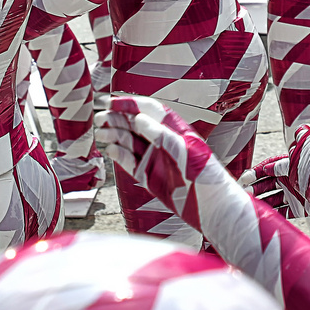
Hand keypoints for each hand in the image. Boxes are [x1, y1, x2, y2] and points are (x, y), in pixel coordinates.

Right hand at [94, 96, 228, 230]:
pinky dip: (117, 153)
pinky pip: (128, 160)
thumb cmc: (204, 174)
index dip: (129, 104)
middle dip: (117, 119)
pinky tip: (109, 148)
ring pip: (128, 141)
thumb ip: (161, 134)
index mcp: (174, 128)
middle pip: (135, 124)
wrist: (208, 206)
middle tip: (101, 118)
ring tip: (101, 132)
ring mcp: (153, 156)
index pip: (149, 109)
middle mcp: (162, 140)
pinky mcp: (146, 174)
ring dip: (114, 134)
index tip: (111, 103)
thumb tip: (138, 119)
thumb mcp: (184, 150)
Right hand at [249, 154, 300, 217]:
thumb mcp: (294, 165)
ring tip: (251, 202)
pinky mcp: (298, 208)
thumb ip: (280, 166)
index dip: (256, 173)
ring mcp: (293, 195)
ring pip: (273, 199)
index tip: (245, 179)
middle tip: (246, 192)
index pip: (268, 169)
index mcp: (288, 168)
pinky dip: (273, 212)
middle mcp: (289, 181)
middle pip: (268, 185)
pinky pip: (283, 212)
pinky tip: (264, 212)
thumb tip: (266, 168)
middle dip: (255, 188)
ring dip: (261, 201)